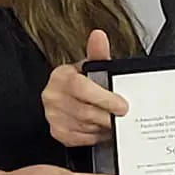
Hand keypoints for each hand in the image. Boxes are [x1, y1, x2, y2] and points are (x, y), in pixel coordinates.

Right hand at [42, 29, 129, 147]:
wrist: (68, 97)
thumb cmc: (82, 82)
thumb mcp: (90, 67)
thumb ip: (98, 53)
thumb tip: (99, 36)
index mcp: (61, 76)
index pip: (81, 88)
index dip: (104, 98)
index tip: (122, 106)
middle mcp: (53, 96)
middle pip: (86, 112)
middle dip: (108, 115)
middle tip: (122, 115)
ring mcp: (53, 116)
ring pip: (86, 126)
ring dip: (103, 126)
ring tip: (111, 118)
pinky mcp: (58, 132)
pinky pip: (82, 138)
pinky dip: (95, 135)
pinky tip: (100, 126)